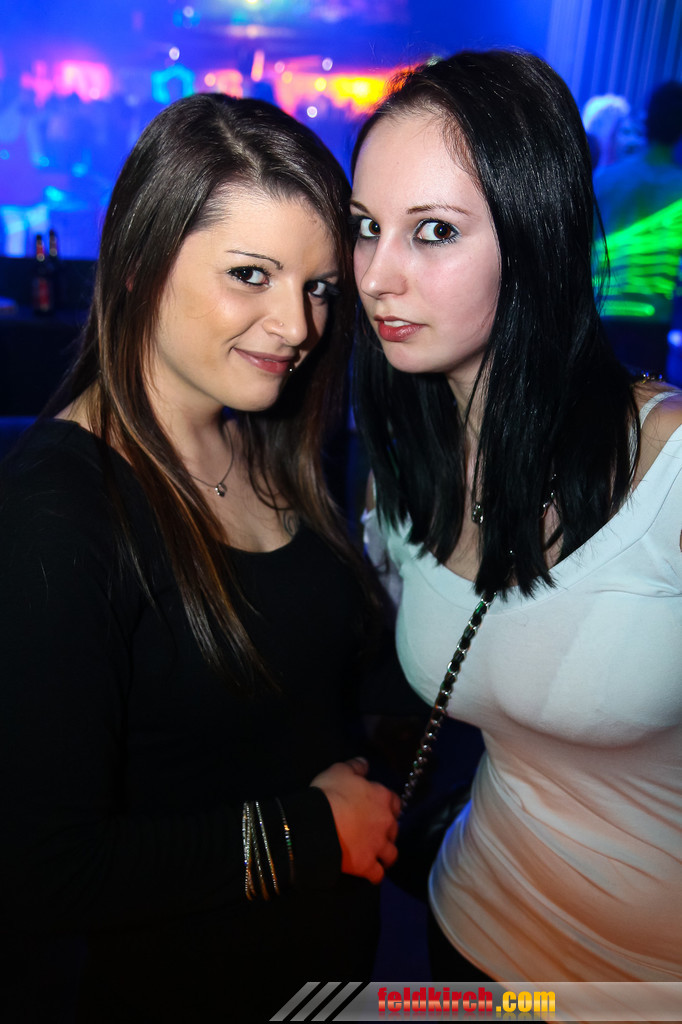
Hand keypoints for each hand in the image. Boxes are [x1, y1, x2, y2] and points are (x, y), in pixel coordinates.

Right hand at [311, 757, 400, 884]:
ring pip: (391, 854)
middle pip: (395, 829)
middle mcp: (386, 823)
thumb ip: (356, 767)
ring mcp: (378, 846)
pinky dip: (375, 875)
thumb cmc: (330, 793)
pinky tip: (370, 874)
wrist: (319, 824)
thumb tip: (366, 763)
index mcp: (382, 798)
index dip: (388, 805)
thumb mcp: (340, 771)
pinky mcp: (368, 865)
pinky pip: (377, 875)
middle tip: (375, 831)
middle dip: (388, 830)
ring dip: (386, 854)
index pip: (395, 802)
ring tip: (377, 855)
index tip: (380, 807)